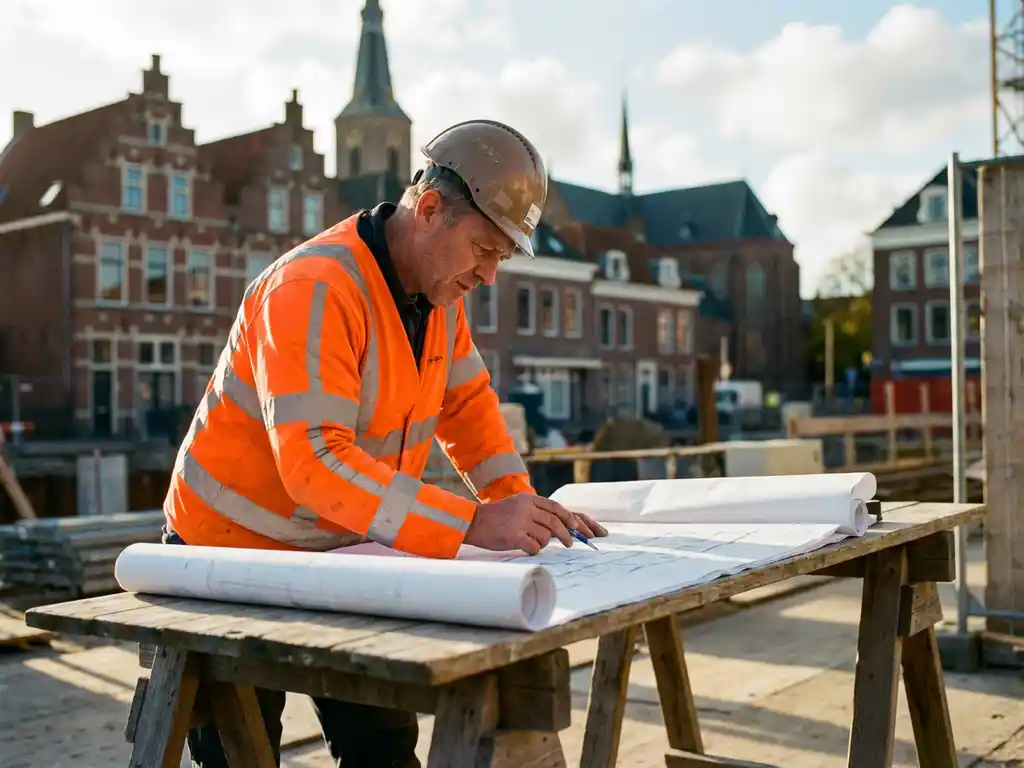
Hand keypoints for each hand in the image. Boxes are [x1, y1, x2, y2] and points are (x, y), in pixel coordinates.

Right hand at [464, 493, 607, 554]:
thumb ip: (535, 512)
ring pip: (546, 536)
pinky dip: (534, 549)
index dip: (571, 518)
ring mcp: (520, 521)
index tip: (581, 528)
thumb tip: (559, 526)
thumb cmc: (496, 518)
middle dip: (567, 534)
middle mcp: (526, 508)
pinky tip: (526, 548)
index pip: (556, 507)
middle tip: (571, 543)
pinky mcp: (515, 535)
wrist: (472, 522)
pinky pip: (534, 546)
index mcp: (528, 499)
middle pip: (555, 522)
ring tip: (534, 543)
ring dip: (543, 543)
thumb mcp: (516, 506)